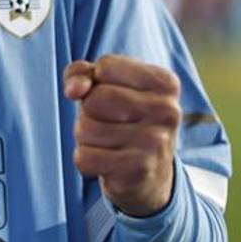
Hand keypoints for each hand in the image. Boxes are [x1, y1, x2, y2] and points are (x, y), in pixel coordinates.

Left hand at [63, 54, 181, 216]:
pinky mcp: (139, 170)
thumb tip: (73, 90)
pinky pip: (85, 157)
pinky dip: (86, 159)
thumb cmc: (121, 118)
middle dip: (88, 111)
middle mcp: (167, 110)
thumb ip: (81, 73)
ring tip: (109, 142)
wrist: (150, 175)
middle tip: (108, 122)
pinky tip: (107, 161)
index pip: (106, 67)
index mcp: (165, 82)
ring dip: (85, 136)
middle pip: (95, 98)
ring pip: (86, 128)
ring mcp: (156, 142)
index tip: (112, 94)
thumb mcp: (103, 85)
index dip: (95, 82)